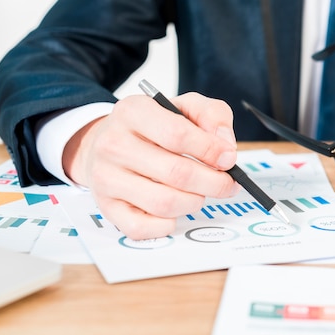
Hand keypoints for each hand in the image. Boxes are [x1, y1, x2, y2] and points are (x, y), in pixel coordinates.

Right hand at [62, 93, 239, 239]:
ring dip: (194, 202)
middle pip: (176, 173)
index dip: (211, 150)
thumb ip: (212, 115)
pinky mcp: (106, 207)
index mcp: (133, 112)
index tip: (228, 158)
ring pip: (164, 203)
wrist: (106, 142)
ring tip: (200, 193)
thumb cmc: (151, 127)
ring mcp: (106, 178)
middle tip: (226, 183)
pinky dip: (167, 224)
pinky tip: (175, 209)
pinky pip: (142, 228)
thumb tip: (226, 147)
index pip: (178, 134)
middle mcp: (114, 144)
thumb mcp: (184, 106)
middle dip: (213, 182)